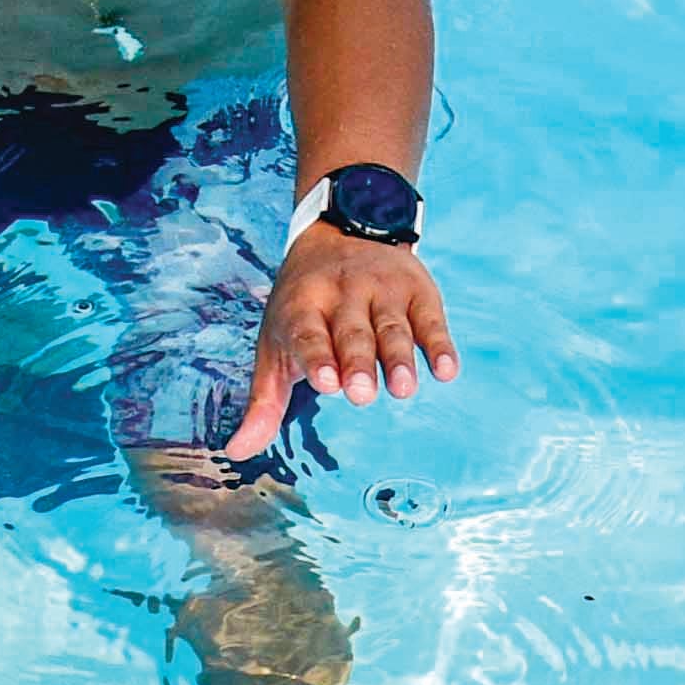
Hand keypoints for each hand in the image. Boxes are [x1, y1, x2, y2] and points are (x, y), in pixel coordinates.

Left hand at [224, 212, 456, 461]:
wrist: (339, 233)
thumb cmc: (302, 309)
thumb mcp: (275, 347)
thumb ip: (265, 401)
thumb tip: (238, 451)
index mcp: (301, 307)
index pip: (308, 333)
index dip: (316, 357)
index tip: (326, 382)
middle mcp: (341, 294)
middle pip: (351, 333)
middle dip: (357, 363)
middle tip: (361, 393)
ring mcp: (382, 289)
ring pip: (391, 327)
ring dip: (398, 358)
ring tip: (403, 388)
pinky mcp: (417, 289)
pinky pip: (430, 319)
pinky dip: (439, 344)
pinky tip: (446, 369)